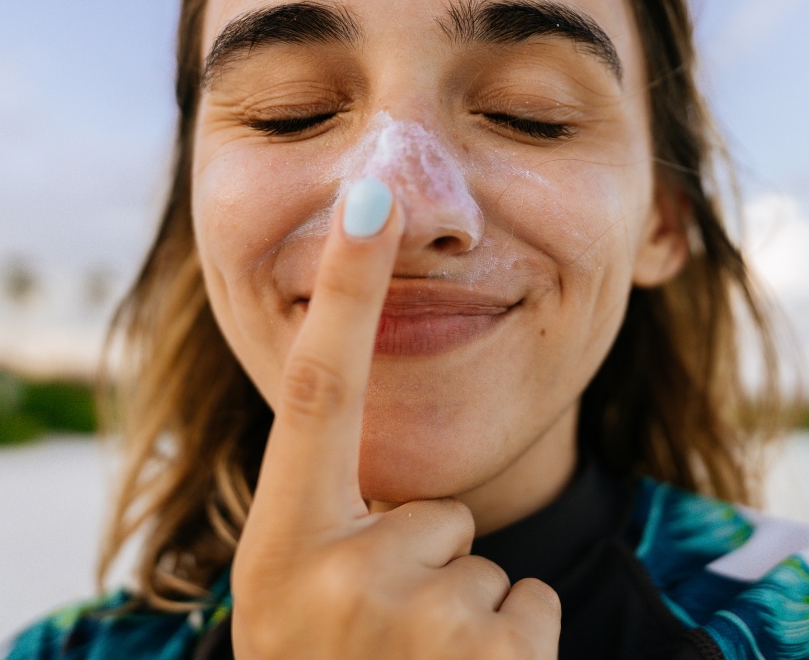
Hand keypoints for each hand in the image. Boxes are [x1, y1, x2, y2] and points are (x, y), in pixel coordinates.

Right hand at [231, 178, 560, 658]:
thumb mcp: (290, 603)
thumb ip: (330, 522)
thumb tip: (392, 471)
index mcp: (280, 545)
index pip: (317, 392)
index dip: (342, 290)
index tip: (369, 196)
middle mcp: (335, 575)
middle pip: (440, 509)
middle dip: (430, 563)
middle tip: (379, 639)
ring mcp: (414, 623)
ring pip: (486, 562)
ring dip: (463, 612)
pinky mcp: (492, 658)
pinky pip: (528, 604)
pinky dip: (509, 643)